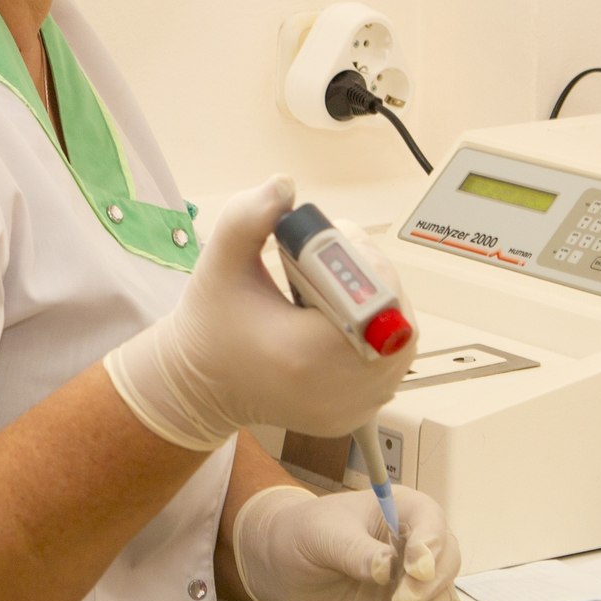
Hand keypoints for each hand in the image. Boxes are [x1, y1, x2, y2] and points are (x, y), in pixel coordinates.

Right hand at [104, 177, 416, 449]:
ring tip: (335, 290)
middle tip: (330, 263)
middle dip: (370, 279)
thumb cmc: (211, 325)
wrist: (200, 388)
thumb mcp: (220, 264)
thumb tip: (285, 185)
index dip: (359, 262)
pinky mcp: (357, 416)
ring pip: (400, 340)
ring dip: (378, 306)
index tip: (323, 250)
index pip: (373, 301)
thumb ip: (247, 217)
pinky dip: (376, 337)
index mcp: (304, 355)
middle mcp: (337, 391)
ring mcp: (352, 409)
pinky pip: (391, 366)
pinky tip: (342, 321)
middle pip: (395, 318)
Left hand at [231, 483, 460, 600]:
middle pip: (445, 561)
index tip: (416, 569)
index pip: (430, 521)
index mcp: (401, 510)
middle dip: (430, 584)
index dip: (430, 544)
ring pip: (442, 595)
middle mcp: (414, 545)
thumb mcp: (324, 534)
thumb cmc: (306, 535)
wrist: (285, 567)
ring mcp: (411, 581)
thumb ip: (355, 551)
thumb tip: (384, 569)